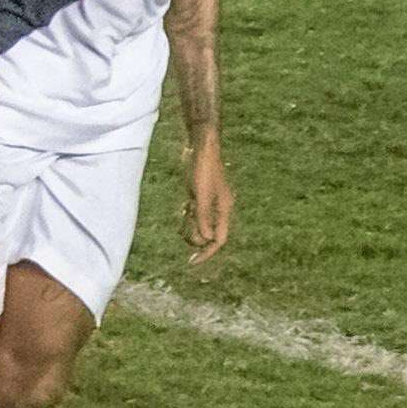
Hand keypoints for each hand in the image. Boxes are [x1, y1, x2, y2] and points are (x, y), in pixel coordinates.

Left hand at [182, 137, 233, 263]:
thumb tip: (206, 240)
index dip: (207, 253)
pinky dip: (189, 214)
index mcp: (224, 210)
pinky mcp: (202, 194)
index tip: (192, 262)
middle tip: (183, 231)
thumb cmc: (203, 169)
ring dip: (191, 226)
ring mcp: (210, 201)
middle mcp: (219, 208)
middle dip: (196, 238)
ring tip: (183, 214)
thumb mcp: (200, 196)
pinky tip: (184, 207)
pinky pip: (196, 213)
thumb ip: (203, 218)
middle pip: (210, 234)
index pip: (219, 240)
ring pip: (201, 224)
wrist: (201, 145)